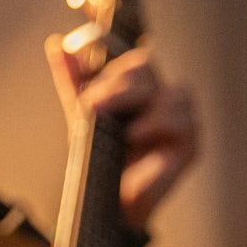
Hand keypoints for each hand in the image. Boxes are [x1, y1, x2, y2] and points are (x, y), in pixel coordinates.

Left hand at [47, 35, 198, 228]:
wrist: (109, 202)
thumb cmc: (101, 158)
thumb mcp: (83, 116)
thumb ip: (73, 81)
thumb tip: (57, 44)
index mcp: (139, 89)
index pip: (134, 61)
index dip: (111, 65)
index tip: (85, 67)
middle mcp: (162, 98)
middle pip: (147, 68)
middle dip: (116, 84)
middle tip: (91, 104)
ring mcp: (180, 120)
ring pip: (174, 91)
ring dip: (136, 100)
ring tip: (108, 117)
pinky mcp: (190, 144)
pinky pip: (182, 121)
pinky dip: (156, 123)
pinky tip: (134, 133)